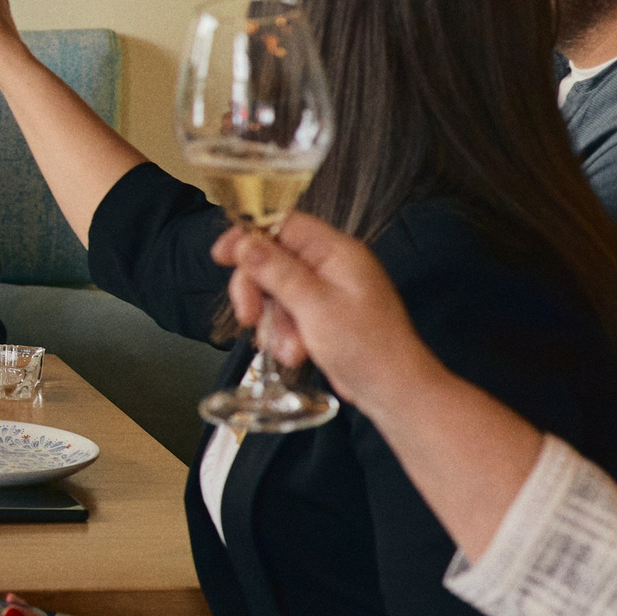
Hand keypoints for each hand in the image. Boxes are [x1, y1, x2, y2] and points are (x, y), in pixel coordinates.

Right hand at [213, 212, 437, 414]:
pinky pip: (285, 314)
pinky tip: (295, 353)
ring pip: (274, 291)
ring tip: (289, 349)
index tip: (222, 256)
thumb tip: (245, 243)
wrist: (394, 391)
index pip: (282, 224)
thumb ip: (277, 271)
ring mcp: (325, 291)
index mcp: (336, 252)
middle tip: (249, 316)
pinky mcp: (320, 316)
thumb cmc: (369, 348)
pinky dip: (282, 334)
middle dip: (256, 289)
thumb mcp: (316, 306)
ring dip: (273, 321)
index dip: (248, 236)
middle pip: (271, 259)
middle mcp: (330, 266)